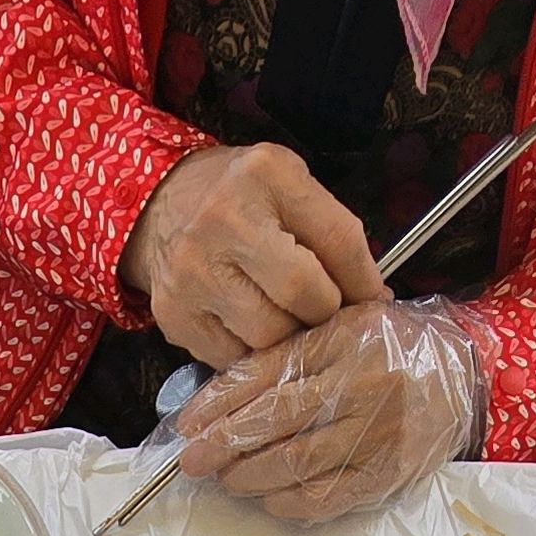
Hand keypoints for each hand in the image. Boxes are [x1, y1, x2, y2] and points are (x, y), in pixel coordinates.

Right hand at [119, 145, 381, 369]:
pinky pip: (233, 359)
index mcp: (266, 175)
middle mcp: (223, 220)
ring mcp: (192, 272)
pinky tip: (253, 329)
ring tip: (289, 322)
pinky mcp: (174, 315)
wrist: (161, 205)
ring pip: (268, 337)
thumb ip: (332, 233)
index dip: (364, 282)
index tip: (373, 302)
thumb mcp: (291, 185)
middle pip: (302, 295)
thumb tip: (371, 302)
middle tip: (324, 313)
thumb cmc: (242, 197)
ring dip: (290, 339)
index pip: (338, 241)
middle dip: (324, 313)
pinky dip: (253, 355)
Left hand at [175, 299, 493, 523]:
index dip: (220, 404)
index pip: (267, 374)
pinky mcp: (387, 471)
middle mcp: (360, 384)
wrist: (465, 370)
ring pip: (295, 463)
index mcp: (343, 339)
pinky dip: (289, 502)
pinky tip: (268, 499)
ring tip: (226, 479)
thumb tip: (223, 397)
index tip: (189, 425)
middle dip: (224, 446)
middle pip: (275, 422)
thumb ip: (291, 353)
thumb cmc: (393, 347)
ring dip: (249, 477)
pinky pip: (326, 496)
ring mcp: (376, 432)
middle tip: (193, 462)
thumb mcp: (342, 326)